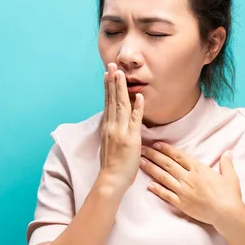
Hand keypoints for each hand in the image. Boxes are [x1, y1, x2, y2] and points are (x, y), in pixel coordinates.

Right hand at [98, 63, 144, 192]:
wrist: (111, 180)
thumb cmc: (112, 165)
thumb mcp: (109, 143)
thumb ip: (112, 130)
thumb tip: (113, 121)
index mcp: (107, 127)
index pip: (107, 102)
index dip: (108, 87)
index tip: (108, 73)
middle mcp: (112, 126)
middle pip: (112, 99)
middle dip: (112, 81)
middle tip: (111, 65)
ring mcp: (121, 131)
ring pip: (120, 105)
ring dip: (120, 88)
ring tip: (120, 73)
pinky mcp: (131, 139)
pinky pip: (134, 120)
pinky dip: (137, 108)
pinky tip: (137, 96)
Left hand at [139, 142, 243, 225]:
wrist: (226, 213)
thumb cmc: (230, 195)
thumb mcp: (230, 177)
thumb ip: (226, 163)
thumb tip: (228, 152)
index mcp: (198, 169)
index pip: (179, 156)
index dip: (166, 149)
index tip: (156, 144)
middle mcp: (188, 177)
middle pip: (167, 164)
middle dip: (153, 155)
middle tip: (141, 149)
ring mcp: (183, 190)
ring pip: (163, 177)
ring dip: (151, 169)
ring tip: (140, 162)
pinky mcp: (181, 203)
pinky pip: (166, 194)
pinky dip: (157, 189)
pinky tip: (148, 185)